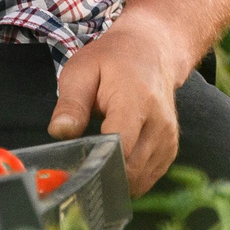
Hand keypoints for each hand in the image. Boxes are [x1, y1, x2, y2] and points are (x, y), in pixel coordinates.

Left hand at [49, 12, 194, 194]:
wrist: (153, 50)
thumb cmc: (113, 60)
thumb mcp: (82, 71)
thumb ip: (71, 104)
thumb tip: (60, 132)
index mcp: (136, 101)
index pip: (121, 146)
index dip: (96, 161)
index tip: (75, 165)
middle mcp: (159, 123)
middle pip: (129, 170)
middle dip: (102, 173)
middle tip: (81, 162)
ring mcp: (168, 138)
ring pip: (139, 180)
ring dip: (115, 177)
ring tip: (100, 156)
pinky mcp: (170, 149)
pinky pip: (148, 178)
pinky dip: (129, 176)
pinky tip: (116, 158)